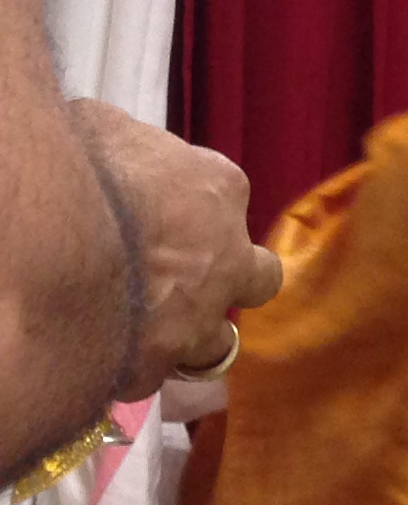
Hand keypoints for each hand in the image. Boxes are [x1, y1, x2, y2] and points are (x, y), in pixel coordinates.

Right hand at [66, 102, 282, 395]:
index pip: (226, 194)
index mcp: (218, 187)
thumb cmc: (78, 167)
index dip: (193, 206)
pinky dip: (129, 369)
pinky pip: (149, 376)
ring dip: (187, 336)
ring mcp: (197, 317)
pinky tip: (99, 358)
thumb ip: (126, 144)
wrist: (53, 238)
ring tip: (143, 332)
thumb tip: (112, 147)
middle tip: (185, 282)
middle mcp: (226, 258)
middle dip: (229, 282)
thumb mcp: (104, 128)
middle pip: (258, 277)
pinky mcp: (154, 363)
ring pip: (214, 343)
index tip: (158, 210)